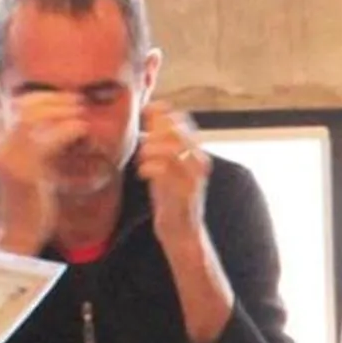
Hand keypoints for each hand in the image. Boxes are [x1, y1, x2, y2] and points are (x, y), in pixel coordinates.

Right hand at [0, 91, 84, 255]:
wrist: (15, 236)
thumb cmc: (26, 203)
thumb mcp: (27, 168)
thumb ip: (33, 147)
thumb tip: (54, 125)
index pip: (15, 106)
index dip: (42, 97)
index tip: (64, 97)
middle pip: (24, 107)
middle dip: (54, 100)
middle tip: (78, 101)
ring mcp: (9, 161)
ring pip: (33, 119)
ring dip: (62, 111)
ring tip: (81, 113)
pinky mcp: (25, 175)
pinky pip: (47, 142)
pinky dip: (68, 130)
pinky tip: (82, 131)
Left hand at [137, 100, 212, 241]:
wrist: (181, 230)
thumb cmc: (171, 195)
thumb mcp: (166, 164)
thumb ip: (161, 139)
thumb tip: (151, 112)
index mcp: (196, 151)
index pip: (182, 121)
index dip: (163, 114)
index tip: (146, 113)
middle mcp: (199, 161)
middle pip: (177, 131)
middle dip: (154, 134)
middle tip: (142, 144)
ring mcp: (194, 176)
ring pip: (171, 148)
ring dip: (150, 150)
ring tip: (142, 159)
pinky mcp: (184, 192)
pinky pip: (165, 171)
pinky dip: (150, 167)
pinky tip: (143, 173)